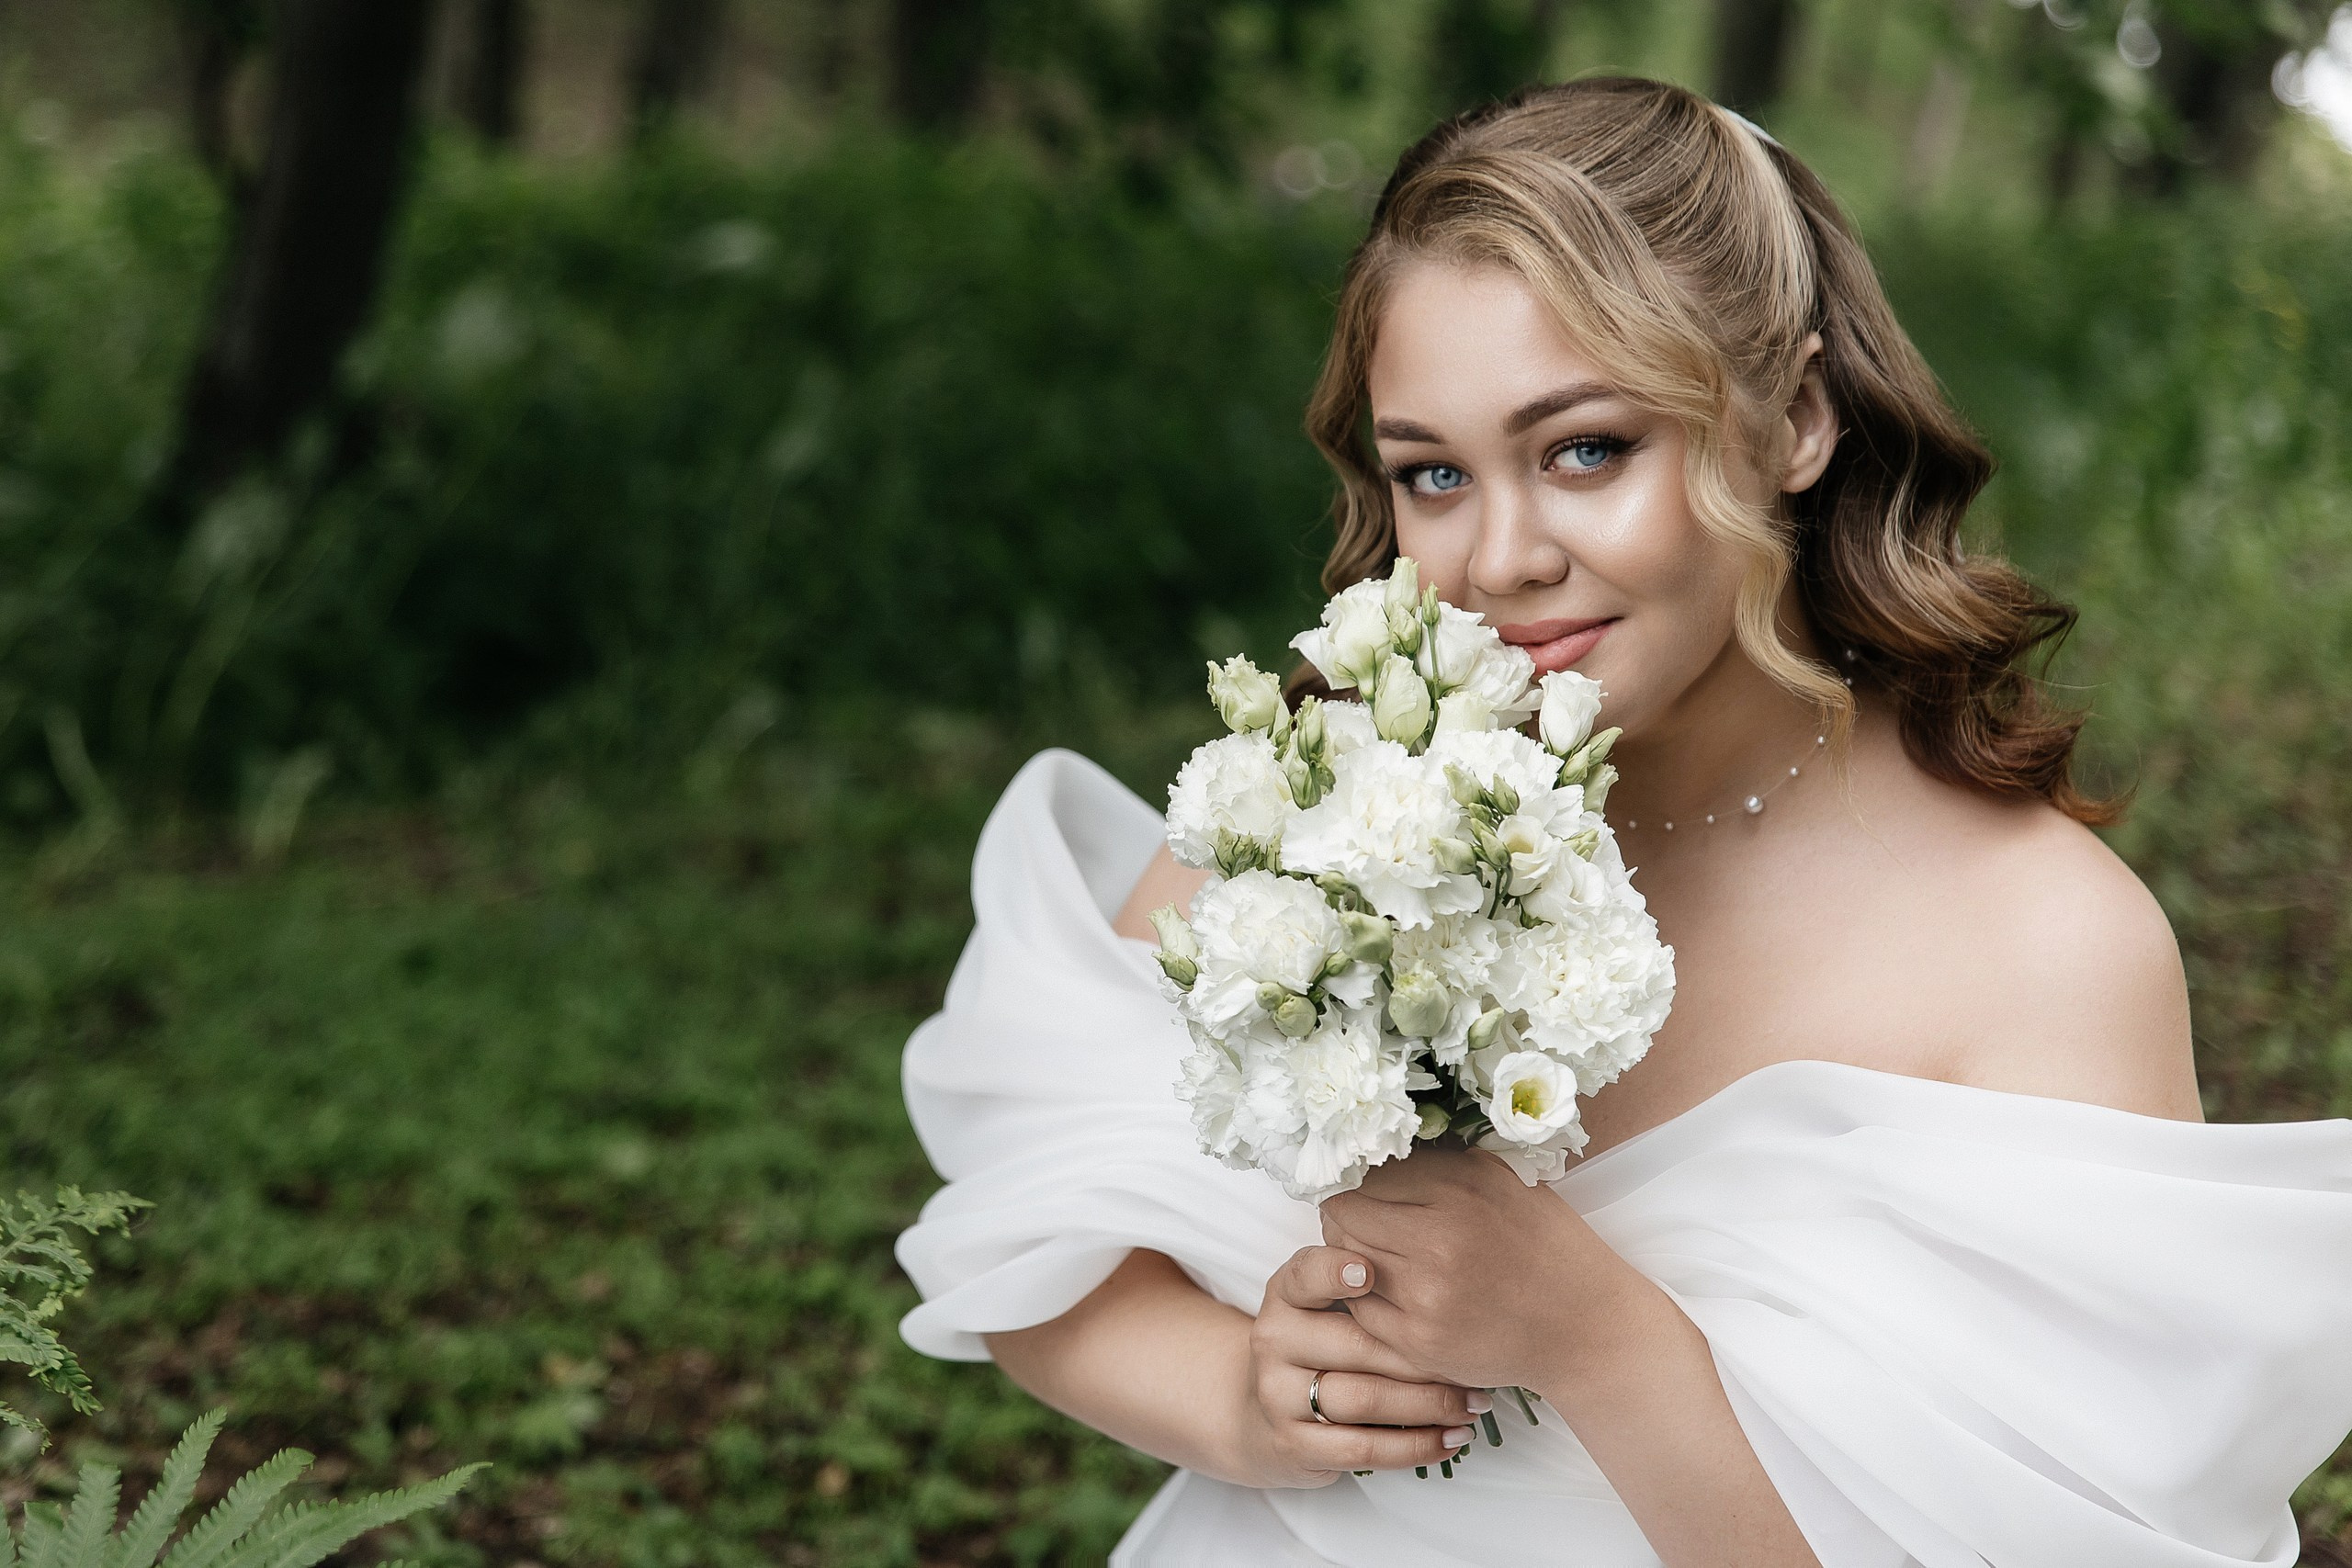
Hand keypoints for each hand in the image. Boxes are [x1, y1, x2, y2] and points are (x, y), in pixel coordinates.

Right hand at [1235, 1244, 1487, 1486]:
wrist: (1265, 1414)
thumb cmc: (1321, 1348)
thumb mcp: (1327, 1305)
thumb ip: (1371, 1287)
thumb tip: (1447, 1281)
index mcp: (1286, 1294)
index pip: (1305, 1276)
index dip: (1334, 1272)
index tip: (1369, 1272)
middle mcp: (1274, 1339)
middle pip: (1358, 1344)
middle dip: (1426, 1358)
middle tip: (1475, 1363)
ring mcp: (1278, 1394)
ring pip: (1366, 1399)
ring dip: (1431, 1405)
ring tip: (1474, 1404)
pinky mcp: (1293, 1443)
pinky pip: (1364, 1448)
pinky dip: (1416, 1446)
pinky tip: (1450, 1440)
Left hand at [1320, 1144, 1641, 1397]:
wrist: (1586, 1328)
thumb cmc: (1546, 1247)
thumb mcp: (1505, 1180)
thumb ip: (1444, 1161)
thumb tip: (1376, 1147)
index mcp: (1462, 1187)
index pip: (1367, 1170)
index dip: (1360, 1178)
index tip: (1365, 1187)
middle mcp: (1439, 1238)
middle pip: (1343, 1212)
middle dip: (1346, 1214)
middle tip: (1364, 1223)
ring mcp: (1426, 1295)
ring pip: (1344, 1260)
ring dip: (1351, 1255)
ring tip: (1380, 1255)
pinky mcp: (1420, 1341)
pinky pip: (1357, 1308)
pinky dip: (1364, 1298)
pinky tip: (1392, 1292)